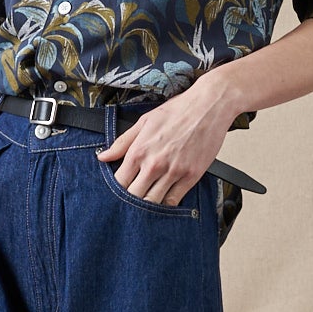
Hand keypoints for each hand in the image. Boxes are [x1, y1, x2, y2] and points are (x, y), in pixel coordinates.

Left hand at [96, 88, 232, 205]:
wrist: (209, 105)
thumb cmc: (178, 110)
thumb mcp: (144, 121)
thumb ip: (122, 142)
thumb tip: (102, 156)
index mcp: (139, 150)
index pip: (119, 182)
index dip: (115, 191)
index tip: (118, 191)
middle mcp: (155, 164)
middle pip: (134, 196)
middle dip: (130, 201)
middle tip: (131, 200)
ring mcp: (174, 172)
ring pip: (154, 202)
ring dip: (147, 206)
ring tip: (146, 202)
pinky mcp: (192, 176)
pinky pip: (175, 200)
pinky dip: (167, 204)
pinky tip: (163, 200)